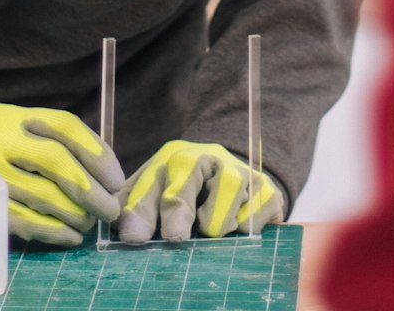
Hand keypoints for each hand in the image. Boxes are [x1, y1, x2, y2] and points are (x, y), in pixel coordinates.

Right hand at [0, 105, 124, 244]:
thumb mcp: (13, 132)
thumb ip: (49, 142)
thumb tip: (103, 172)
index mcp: (14, 117)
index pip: (65, 126)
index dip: (97, 151)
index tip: (116, 178)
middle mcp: (0, 140)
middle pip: (58, 162)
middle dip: (91, 188)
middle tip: (110, 208)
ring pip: (45, 195)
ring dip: (75, 213)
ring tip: (89, 224)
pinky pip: (25, 221)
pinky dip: (52, 231)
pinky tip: (68, 236)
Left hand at [116, 140, 283, 242]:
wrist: (230, 177)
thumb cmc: (182, 191)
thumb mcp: (153, 193)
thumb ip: (134, 208)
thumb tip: (125, 232)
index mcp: (175, 158)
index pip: (155, 184)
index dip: (143, 211)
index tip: (135, 236)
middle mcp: (208, 157)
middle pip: (193, 179)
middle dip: (179, 211)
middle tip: (174, 236)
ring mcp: (241, 171)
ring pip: (228, 194)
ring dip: (215, 221)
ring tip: (208, 229)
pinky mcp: (268, 190)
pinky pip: (257, 212)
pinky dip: (245, 225)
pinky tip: (236, 224)